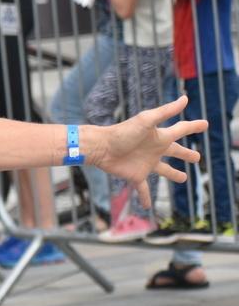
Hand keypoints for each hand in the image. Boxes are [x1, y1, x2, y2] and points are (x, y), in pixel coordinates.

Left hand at [90, 96, 205, 209]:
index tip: (205, 124)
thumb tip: (185, 99)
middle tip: (197, 157)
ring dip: (174, 174)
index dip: (193, 127)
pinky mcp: (136, 176)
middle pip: (175, 152)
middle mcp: (155, 150)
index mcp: (160, 137)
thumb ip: (166, 112)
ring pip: (164, 170)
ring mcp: (146, 164)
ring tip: (183, 178)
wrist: (101, 147)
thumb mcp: (146, 120)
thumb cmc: (123, 132)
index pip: (181, 130)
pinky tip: (147, 206)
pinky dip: (145, 198)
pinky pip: (143, 189)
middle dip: (186, 154)